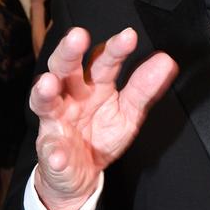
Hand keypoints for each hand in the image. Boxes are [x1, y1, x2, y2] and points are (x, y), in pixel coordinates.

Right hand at [31, 27, 177, 209]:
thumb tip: (166, 61)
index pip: (102, 61)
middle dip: (69, 52)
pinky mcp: (50, 151)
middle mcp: (70, 96)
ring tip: (49, 84)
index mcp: (93, 85)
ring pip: (44, 102)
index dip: (114, 49)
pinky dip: (55, 154)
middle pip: (64, 68)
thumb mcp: (129, 112)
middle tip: (78, 37)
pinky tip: (59, 155)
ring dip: (45, 92)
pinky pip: (51, 153)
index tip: (128, 36)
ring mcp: (56, 122)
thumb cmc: (101, 134)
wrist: (83, 173)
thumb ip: (145, 88)